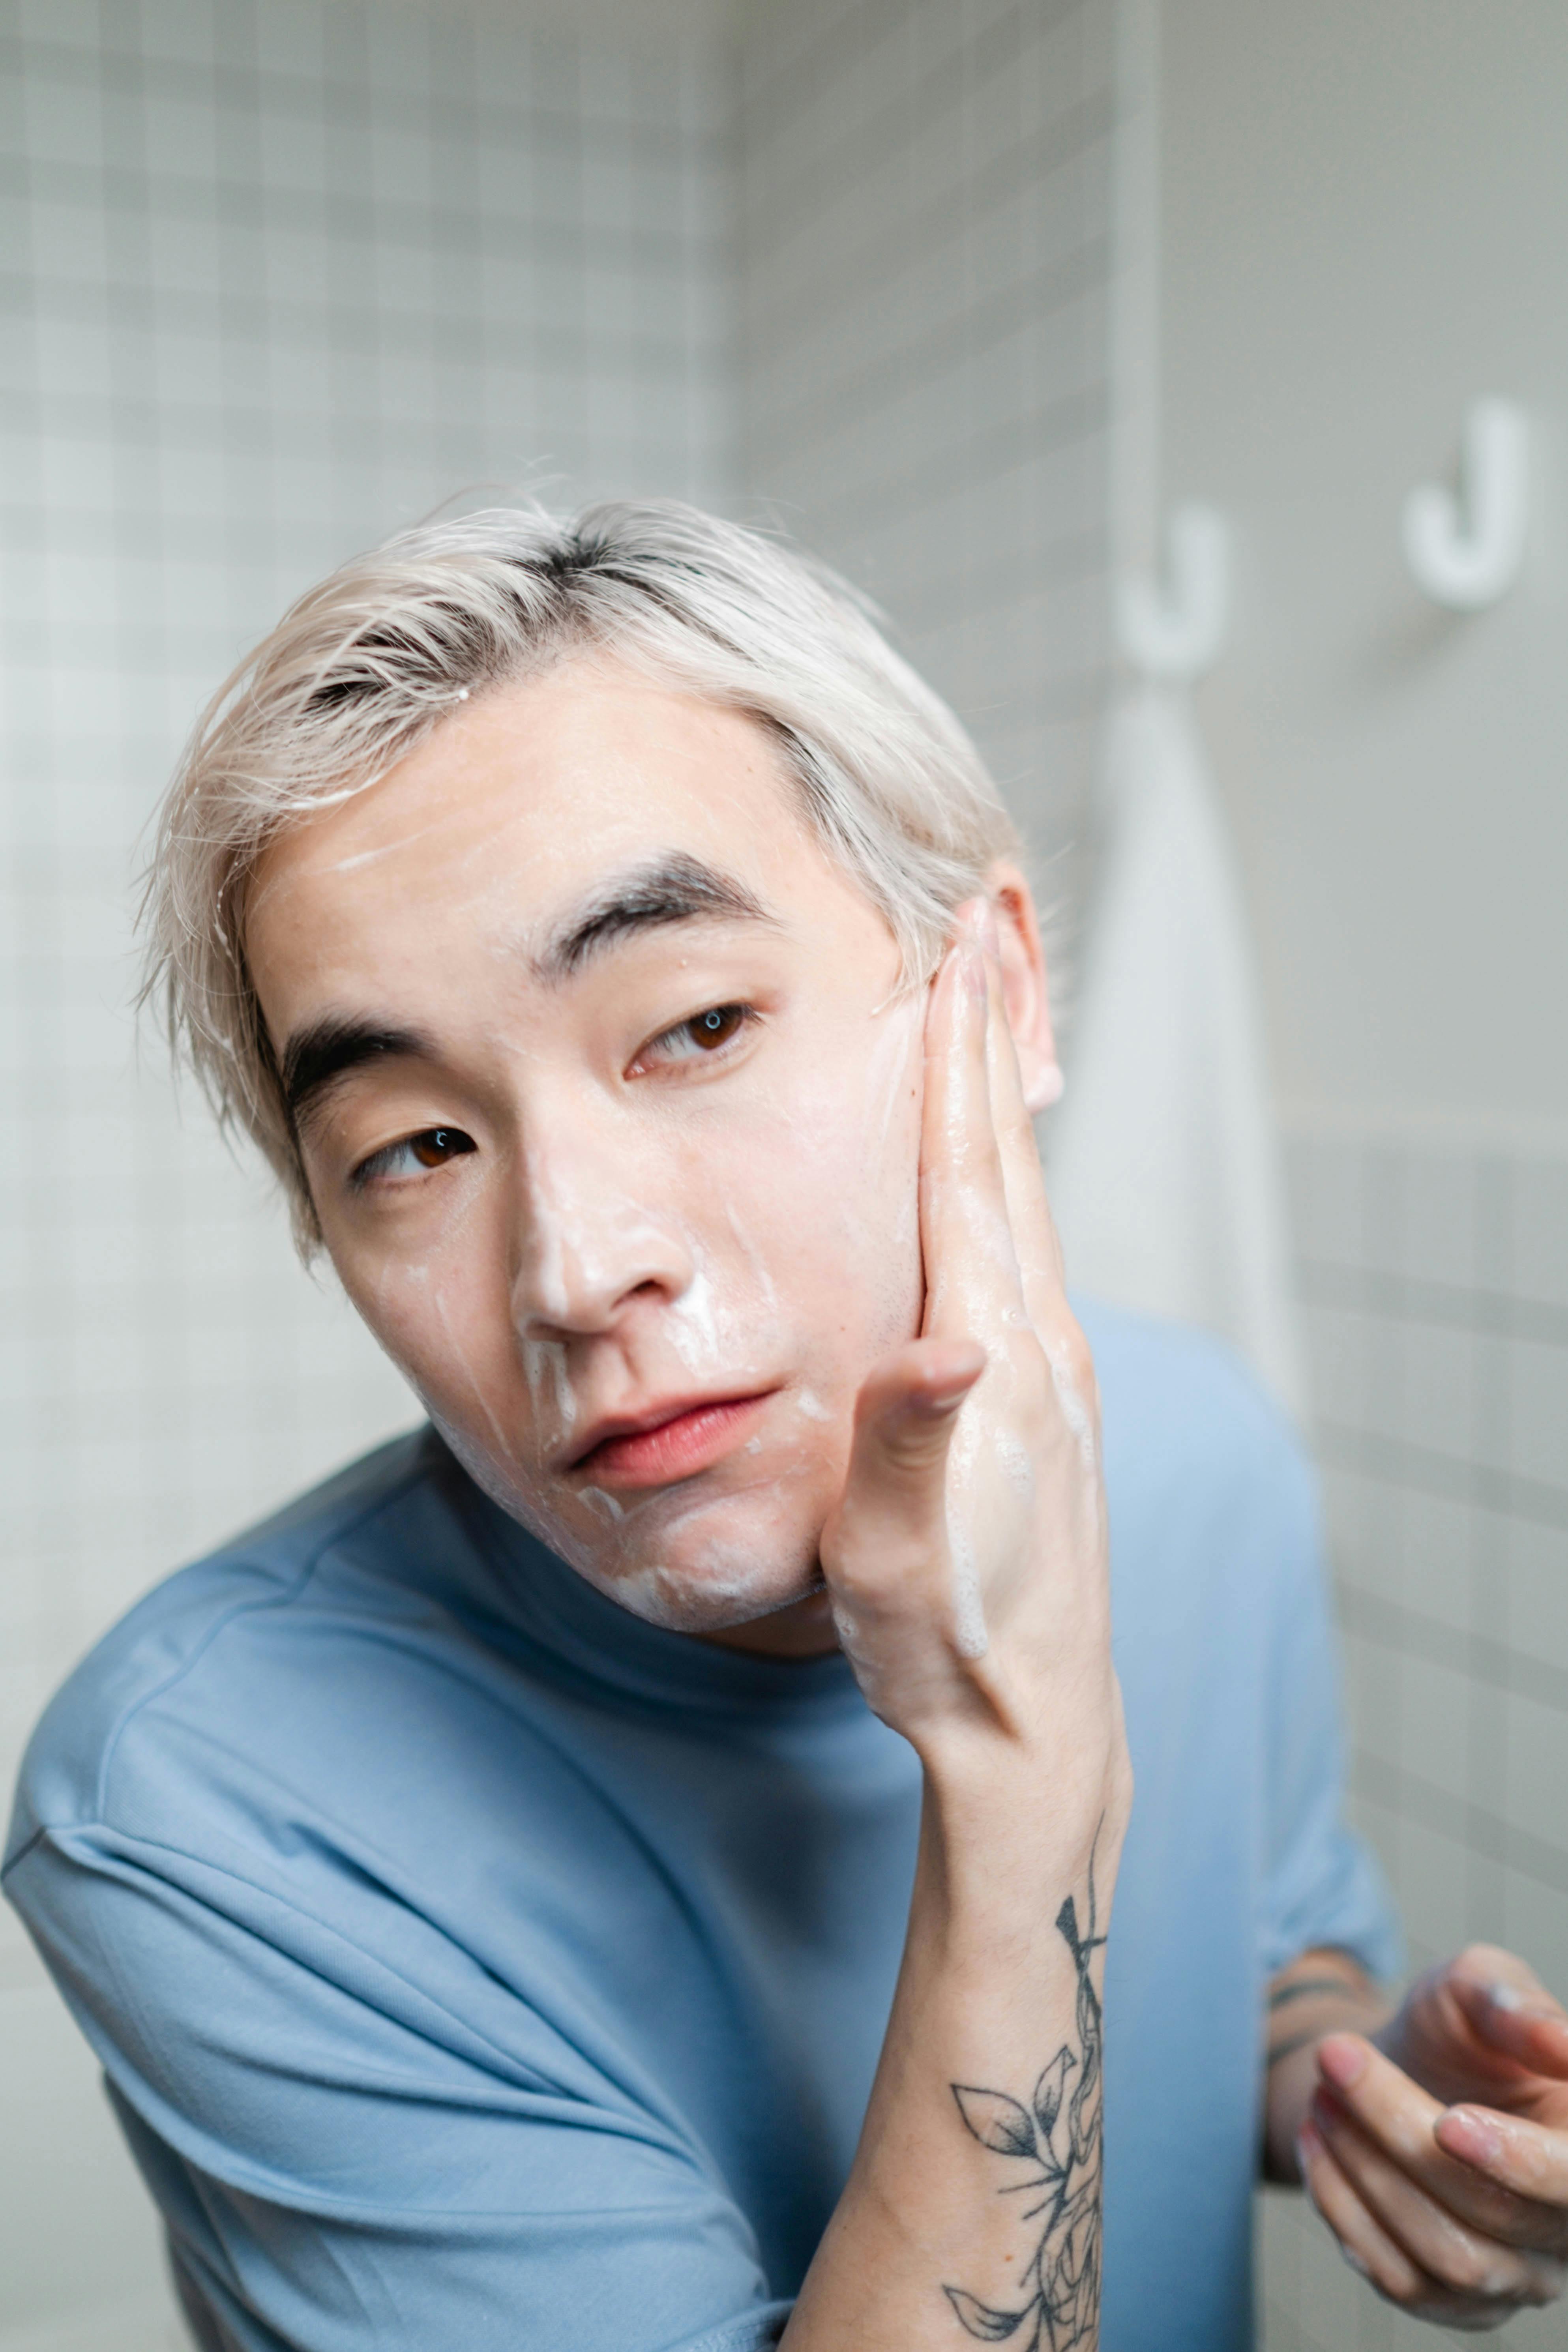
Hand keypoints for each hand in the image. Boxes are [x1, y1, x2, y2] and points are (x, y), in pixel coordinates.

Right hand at [819, 903, 1126, 1817]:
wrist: (1036, 1726)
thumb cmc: (947, 1642)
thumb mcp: (893, 1554)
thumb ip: (906, 1443)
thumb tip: (942, 1342)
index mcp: (993, 1366)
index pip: (967, 1186)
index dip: (953, 1076)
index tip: (951, 974)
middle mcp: (1037, 1353)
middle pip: (1006, 1173)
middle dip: (983, 1056)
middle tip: (973, 951)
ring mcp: (1053, 1379)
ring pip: (1023, 1212)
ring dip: (997, 1115)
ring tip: (980, 1037)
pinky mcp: (1049, 1409)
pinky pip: (1027, 1260)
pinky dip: (1006, 1189)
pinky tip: (995, 1187)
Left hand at [1297, 1944, 1567, 2327]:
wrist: (1405, 2067)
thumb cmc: (1454, 2026)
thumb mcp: (1475, 1984)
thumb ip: (1514, 2004)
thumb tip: (1563, 2045)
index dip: (1519, 2163)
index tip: (1446, 2123)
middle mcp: (1567, 2230)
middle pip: (1493, 2212)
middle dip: (1398, 2131)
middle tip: (1334, 2056)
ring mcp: (1518, 2276)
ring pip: (1447, 2257)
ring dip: (1365, 2170)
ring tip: (1321, 2095)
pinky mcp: (1459, 2301)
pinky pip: (1401, 2280)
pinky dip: (1345, 2209)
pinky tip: (1317, 2143)